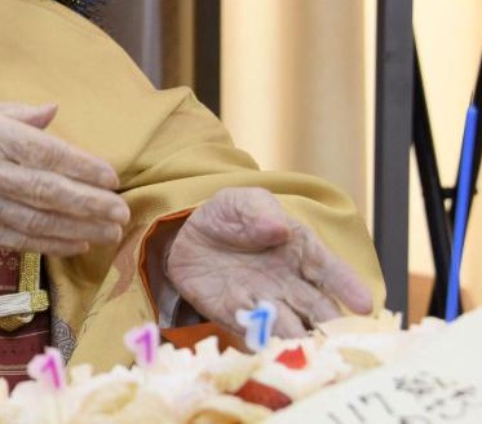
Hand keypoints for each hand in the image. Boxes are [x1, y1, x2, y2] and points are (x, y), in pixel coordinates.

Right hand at [0, 101, 129, 255]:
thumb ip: (15, 112)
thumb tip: (54, 110)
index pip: (46, 153)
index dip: (82, 167)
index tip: (111, 177)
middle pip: (48, 191)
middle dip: (90, 204)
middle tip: (122, 211)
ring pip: (38, 220)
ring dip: (79, 228)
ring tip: (109, 231)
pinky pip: (19, 240)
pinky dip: (50, 244)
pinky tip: (75, 244)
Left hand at [165, 187, 373, 337]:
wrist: (189, 236)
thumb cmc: (228, 216)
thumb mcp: (241, 201)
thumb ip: (259, 210)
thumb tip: (278, 227)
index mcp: (301, 250)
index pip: (329, 270)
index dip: (347, 286)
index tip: (364, 305)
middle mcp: (290, 283)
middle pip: (318, 308)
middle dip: (331, 324)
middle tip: (342, 339)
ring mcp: (265, 302)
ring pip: (290, 326)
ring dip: (299, 339)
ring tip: (308, 350)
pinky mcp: (237, 316)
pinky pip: (253, 332)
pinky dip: (263, 342)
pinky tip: (270, 352)